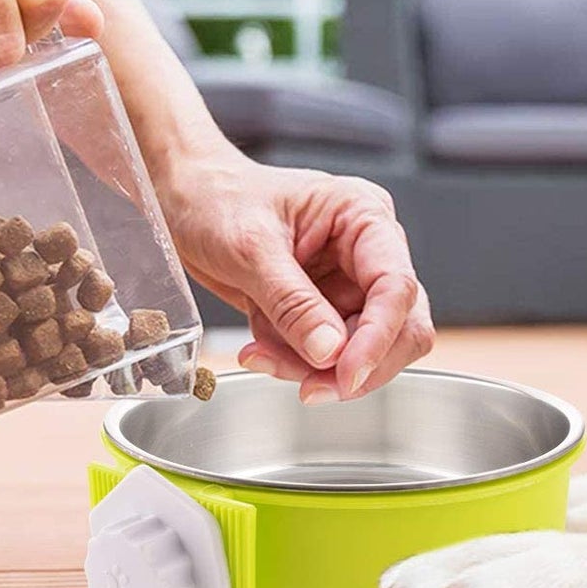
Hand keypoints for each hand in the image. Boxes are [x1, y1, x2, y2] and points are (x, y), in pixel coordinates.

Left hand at [160, 151, 433, 402]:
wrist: (186, 201)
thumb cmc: (218, 199)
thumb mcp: (250, 248)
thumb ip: (292, 302)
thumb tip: (329, 352)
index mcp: (364, 217)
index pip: (396, 285)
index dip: (379, 336)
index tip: (348, 375)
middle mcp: (368, 251)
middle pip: (400, 324)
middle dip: (356, 362)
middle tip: (311, 388)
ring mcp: (349, 283)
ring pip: (364, 348)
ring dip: (316, 368)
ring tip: (262, 356)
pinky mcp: (325, 309)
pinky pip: (327, 354)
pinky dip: (295, 363)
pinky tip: (259, 348)